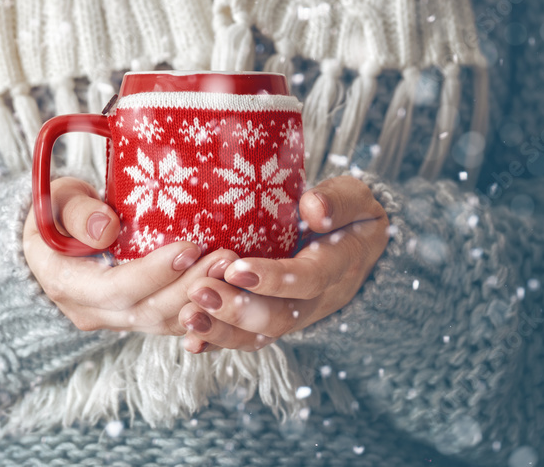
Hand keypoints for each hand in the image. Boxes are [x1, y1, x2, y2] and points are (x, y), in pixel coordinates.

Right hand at [23, 177, 216, 334]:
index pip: (116, 289)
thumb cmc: (56, 210)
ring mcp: (110, 320)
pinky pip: (169, 323)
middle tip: (225, 259)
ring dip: (201, 300)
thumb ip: (77, 213)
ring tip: (232, 269)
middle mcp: (88, 310)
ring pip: (162, 323)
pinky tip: (226, 290)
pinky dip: (199, 311)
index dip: (155, 273)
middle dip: (190, 288)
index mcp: (65, 282)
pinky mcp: (131, 318)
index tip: (190, 247)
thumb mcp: (57, 200)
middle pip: (146, 312)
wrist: (51, 238)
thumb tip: (106, 230)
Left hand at [177, 175, 389, 353]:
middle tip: (199, 291)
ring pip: (259, 336)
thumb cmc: (348, 214)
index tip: (235, 269)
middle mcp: (316, 300)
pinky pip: (245, 339)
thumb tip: (313, 208)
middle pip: (280, 318)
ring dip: (221, 331)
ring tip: (187, 316)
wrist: (353, 246)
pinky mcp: (271, 321)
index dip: (273, 279)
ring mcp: (293, 315)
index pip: (309, 279)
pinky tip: (190, 342)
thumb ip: (340, 200)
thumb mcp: (355, 198)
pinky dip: (217, 343)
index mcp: (339, 266)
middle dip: (238, 310)